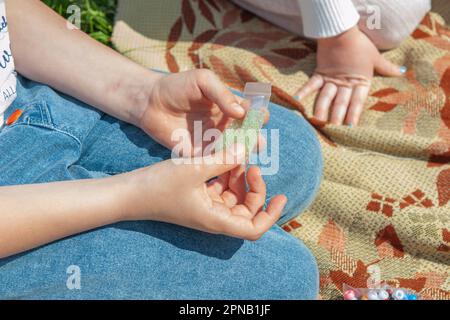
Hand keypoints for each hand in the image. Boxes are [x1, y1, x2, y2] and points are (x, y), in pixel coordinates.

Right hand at [124, 144, 286, 240]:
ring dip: (240, 178)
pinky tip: (223, 157)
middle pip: (247, 211)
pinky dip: (226, 175)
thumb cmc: (159, 186)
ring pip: (234, 197)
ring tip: (237, 156)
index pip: (254, 229)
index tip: (281, 197)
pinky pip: (220, 188)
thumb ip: (224, 159)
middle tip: (253, 166)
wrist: (130, 192)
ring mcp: (206, 207)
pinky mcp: (198, 197)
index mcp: (216, 219)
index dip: (271, 215)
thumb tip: (247, 149)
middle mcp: (214, 217)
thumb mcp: (195, 169)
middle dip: (255, 189)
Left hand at [137, 69, 266, 154]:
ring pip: (234, 152)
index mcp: (229, 106)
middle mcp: (225, 125)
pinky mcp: (200, 154)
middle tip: (257, 143)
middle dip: (256, 140)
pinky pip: (215, 161)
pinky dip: (224, 164)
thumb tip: (242, 112)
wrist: (150, 102)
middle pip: (248, 136)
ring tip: (245, 154)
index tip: (260, 117)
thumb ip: (223, 94)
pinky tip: (228, 164)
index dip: (259, 116)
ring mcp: (213, 141)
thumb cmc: (178, 86)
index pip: (252, 113)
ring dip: (242, 155)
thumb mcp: (203, 81)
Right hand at [295, 27, 404, 125]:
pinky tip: (296, 100)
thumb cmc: (360, 44)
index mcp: (359, 81)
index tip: (351, 127)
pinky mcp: (320, 72)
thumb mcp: (375, 57)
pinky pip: (311, 84)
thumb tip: (401, 72)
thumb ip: (387, 68)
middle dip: (337, 117)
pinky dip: (303, 91)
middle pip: (341, 102)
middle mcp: (345, 83)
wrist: (341, 31)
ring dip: (321, 110)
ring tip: (317, 122)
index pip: (357, 101)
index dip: (354, 114)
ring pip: (326, 96)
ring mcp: (331, 79)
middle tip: (333, 130)